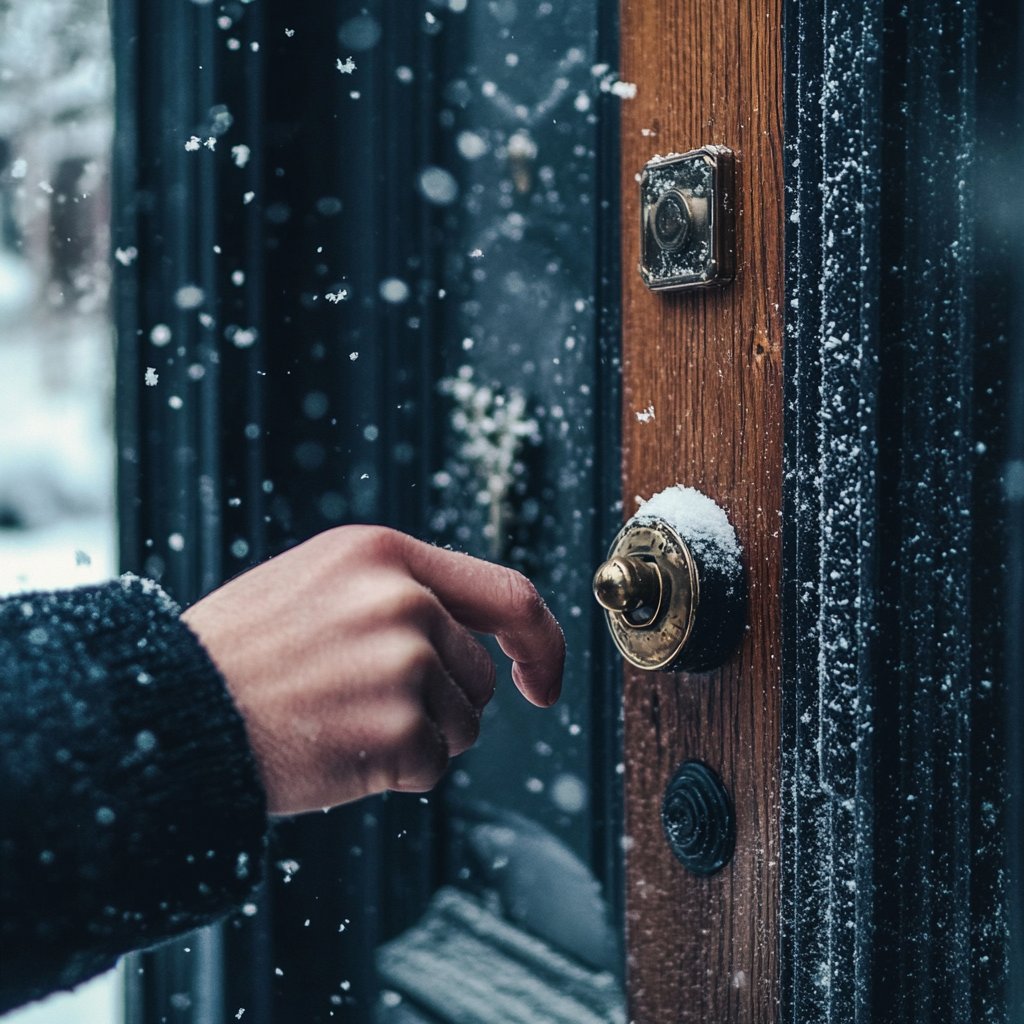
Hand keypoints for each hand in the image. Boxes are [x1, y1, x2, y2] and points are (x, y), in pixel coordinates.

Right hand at [181, 526, 564, 814]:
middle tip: (363, 707)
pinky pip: (433, 765)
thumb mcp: (316, 584)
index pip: (508, 592)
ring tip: (341, 722)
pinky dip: (397, 773)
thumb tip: (468, 627)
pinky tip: (338, 752)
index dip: (538, 642)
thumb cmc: (240, 654)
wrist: (171, 712)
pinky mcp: (398, 726)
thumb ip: (394, 590)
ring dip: (418, 738)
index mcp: (383, 554)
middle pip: (479, 674)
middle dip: (441, 703)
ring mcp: (403, 661)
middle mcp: (403, 598)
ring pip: (463, 724)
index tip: (539, 681)